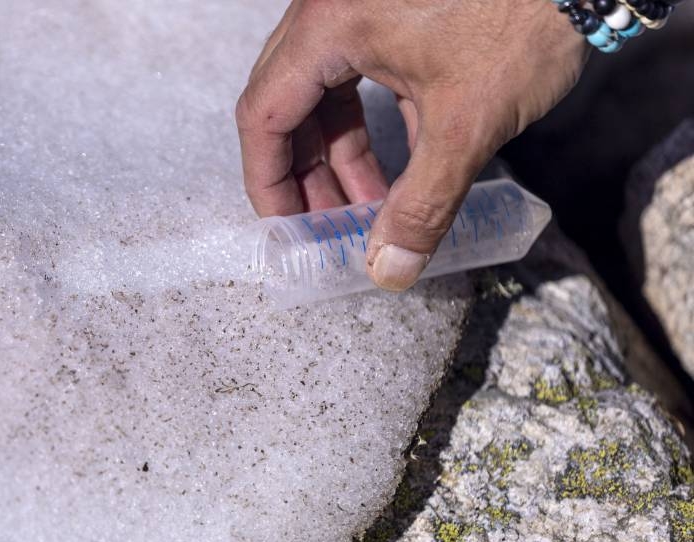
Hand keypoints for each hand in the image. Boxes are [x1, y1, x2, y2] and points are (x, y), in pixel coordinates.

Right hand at [236, 0, 587, 290]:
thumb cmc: (523, 19)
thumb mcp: (467, 125)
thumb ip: (422, 206)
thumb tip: (389, 270)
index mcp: (329, 27)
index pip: (263, 116)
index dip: (269, 182)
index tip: (287, 230)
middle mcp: (331, 12)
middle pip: (286, 107)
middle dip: (306, 177)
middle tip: (326, 230)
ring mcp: (359, 10)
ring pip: (323, 97)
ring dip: (340, 158)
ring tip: (369, 211)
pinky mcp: (391, 14)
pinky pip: (356, 78)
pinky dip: (369, 129)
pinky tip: (400, 172)